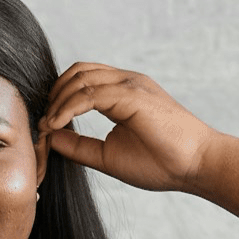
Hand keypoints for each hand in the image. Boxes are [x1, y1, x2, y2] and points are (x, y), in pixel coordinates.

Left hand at [39, 63, 220, 193]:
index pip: (82, 80)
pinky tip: (57, 125)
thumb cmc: (161, 163)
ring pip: (81, 79)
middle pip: (78, 72)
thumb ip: (79, 146)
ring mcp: (131, 85)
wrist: (196, 166)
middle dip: (54, 95)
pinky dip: (68, 108)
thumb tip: (50, 138)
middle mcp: (127, 82)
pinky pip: (91, 94)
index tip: (45, 126)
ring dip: (57, 102)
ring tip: (47, 127)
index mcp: (123, 92)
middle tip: (42, 123)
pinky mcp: (133, 95)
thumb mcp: (108, 156)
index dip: (59, 99)